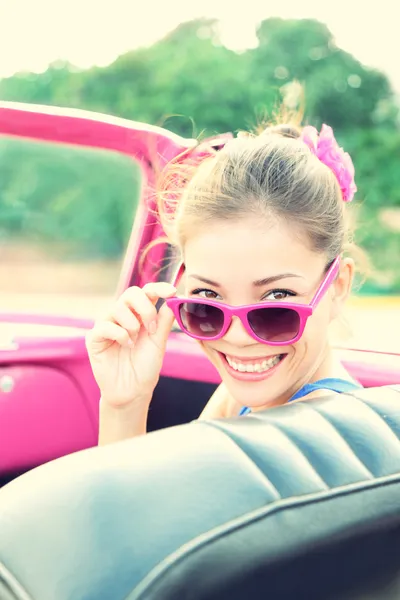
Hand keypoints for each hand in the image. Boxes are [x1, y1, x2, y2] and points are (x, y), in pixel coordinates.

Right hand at [86, 282, 175, 407]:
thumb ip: (164, 321)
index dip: (159, 287)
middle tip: (152, 328)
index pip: (147, 292)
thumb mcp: (159, 342)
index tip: (172, 291)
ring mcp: (107, 324)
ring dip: (132, 326)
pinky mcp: (94, 337)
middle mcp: (122, 316)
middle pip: (131, 293)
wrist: (133, 391)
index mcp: (139, 314)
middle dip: (145, 308)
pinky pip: (105, 325)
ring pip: (118, 308)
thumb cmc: (145, 367)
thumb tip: (172, 300)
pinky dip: (120, 335)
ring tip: (134, 343)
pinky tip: (125, 346)